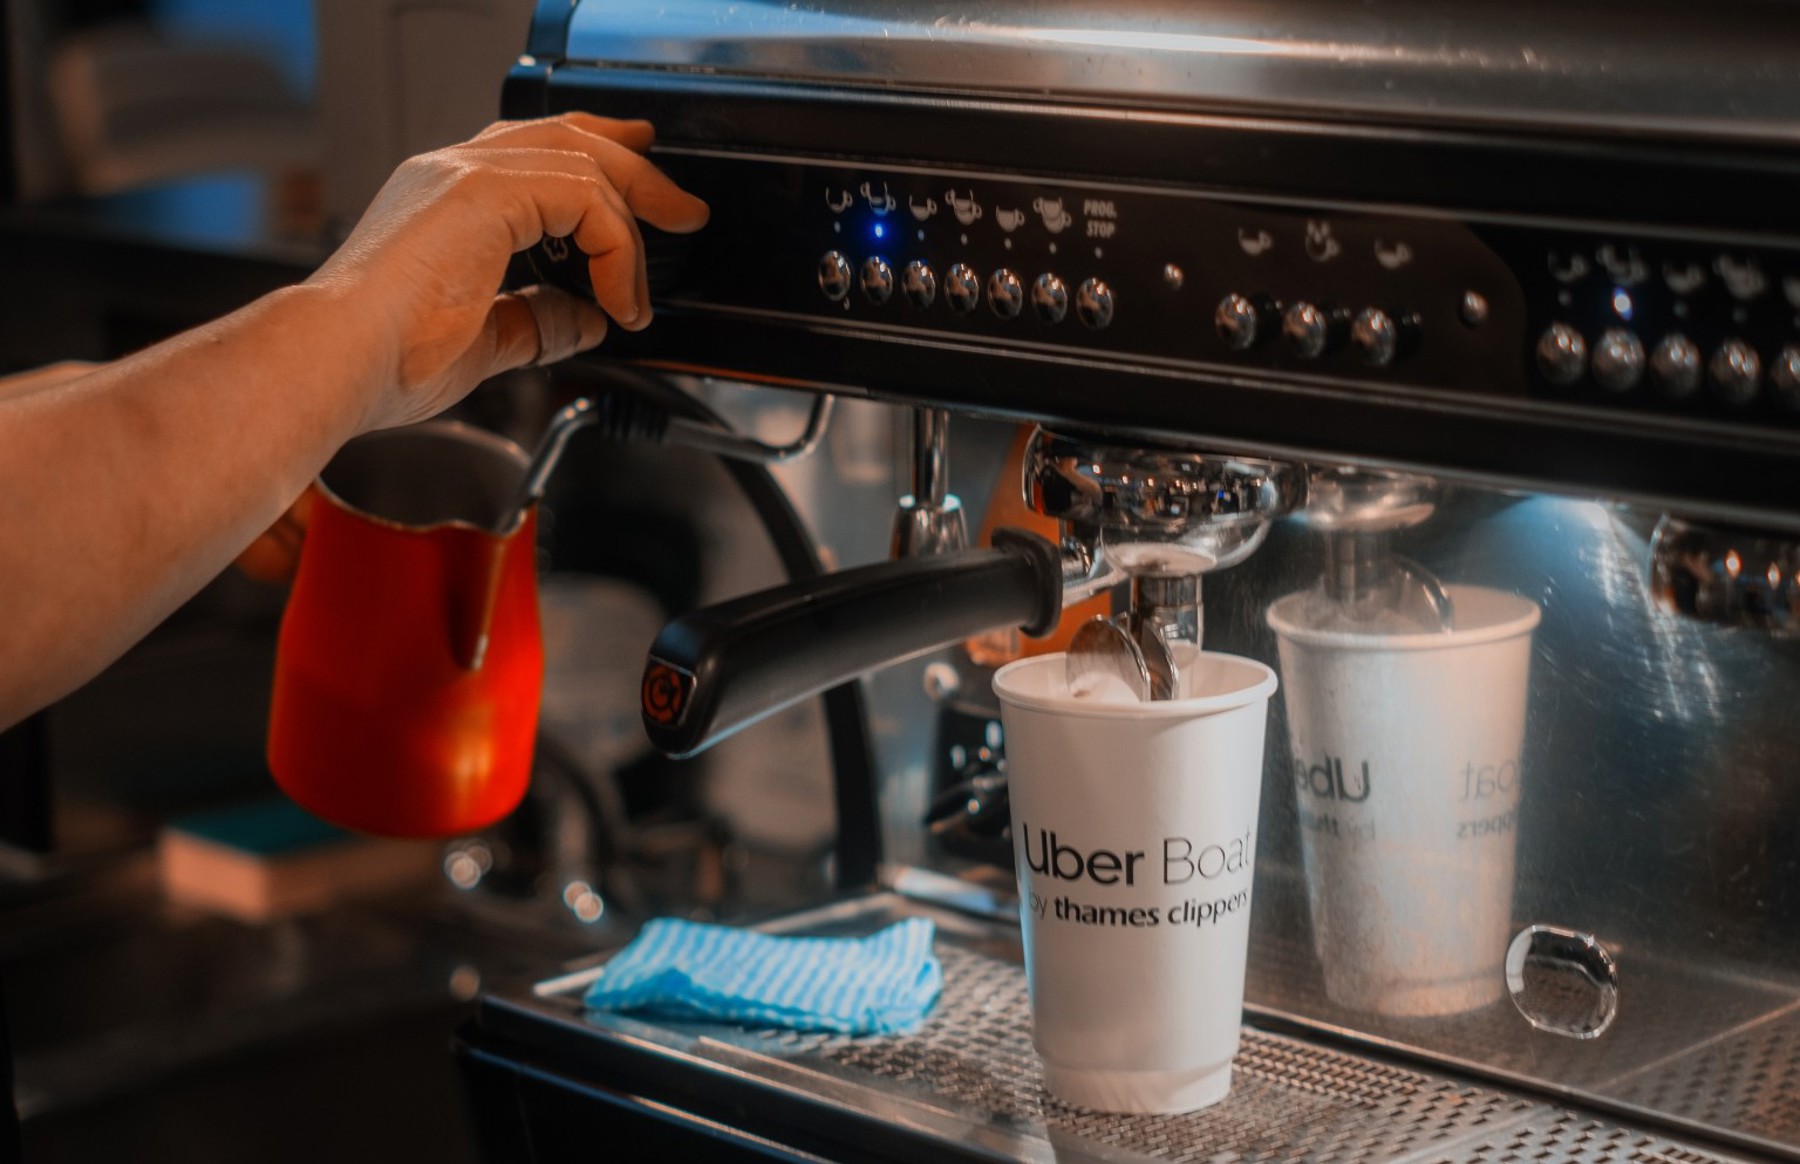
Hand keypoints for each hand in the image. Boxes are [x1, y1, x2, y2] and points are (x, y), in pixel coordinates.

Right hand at [308, 112, 708, 431]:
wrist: (336, 362)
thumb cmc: (381, 361)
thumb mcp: (481, 341)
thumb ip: (535, 321)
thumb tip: (585, 319)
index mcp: (444, 201)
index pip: (534, 156)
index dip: (597, 170)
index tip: (640, 206)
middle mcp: (451, 173)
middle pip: (566, 138)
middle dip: (635, 168)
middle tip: (681, 207)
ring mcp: (464, 174)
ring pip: (583, 159)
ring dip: (637, 212)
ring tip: (660, 264)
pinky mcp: (483, 191)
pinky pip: (584, 196)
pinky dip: (616, 247)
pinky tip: (620, 298)